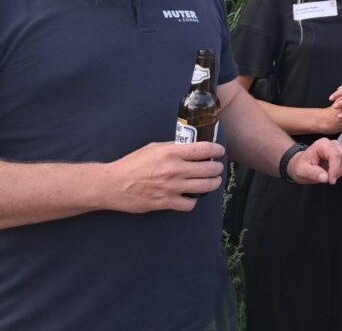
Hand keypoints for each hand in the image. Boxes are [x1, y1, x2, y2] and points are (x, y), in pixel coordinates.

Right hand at [106, 141, 224, 212]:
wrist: (112, 185)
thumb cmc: (132, 164)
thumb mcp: (154, 148)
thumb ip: (174, 147)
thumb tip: (192, 147)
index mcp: (171, 152)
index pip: (204, 149)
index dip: (217, 150)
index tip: (220, 151)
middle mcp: (174, 169)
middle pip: (209, 168)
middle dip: (218, 168)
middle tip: (217, 167)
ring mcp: (171, 187)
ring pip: (205, 186)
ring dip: (213, 183)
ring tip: (213, 181)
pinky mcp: (166, 203)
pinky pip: (190, 204)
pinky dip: (193, 200)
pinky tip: (191, 196)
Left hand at [286, 138, 341, 184]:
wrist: (302, 164)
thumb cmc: (301, 166)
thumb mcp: (301, 171)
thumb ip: (312, 173)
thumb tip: (325, 177)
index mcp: (322, 144)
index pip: (335, 155)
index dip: (335, 169)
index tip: (331, 181)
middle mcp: (333, 143)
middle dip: (339, 171)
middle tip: (329, 178)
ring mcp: (340, 147)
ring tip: (332, 174)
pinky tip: (341, 170)